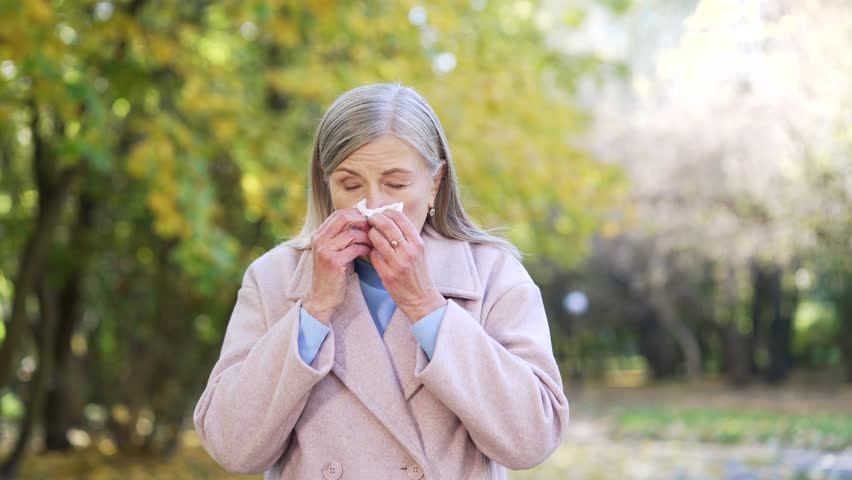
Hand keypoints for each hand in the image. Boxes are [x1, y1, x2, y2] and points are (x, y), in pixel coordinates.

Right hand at [303, 208, 372, 324]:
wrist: (323, 296)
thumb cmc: (333, 273)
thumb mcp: (334, 250)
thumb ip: (343, 236)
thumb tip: (363, 220)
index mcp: (319, 234)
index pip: (339, 213)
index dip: (356, 214)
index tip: (368, 220)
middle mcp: (319, 240)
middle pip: (343, 218)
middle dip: (361, 221)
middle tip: (373, 228)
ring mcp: (325, 251)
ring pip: (351, 234)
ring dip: (366, 237)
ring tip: (372, 243)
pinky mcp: (334, 262)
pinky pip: (354, 249)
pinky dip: (365, 248)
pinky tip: (369, 252)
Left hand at [366, 209, 446, 322]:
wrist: (421, 298)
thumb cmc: (418, 273)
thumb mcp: (419, 251)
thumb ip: (407, 236)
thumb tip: (391, 218)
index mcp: (418, 243)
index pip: (400, 218)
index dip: (387, 212)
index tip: (381, 212)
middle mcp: (409, 251)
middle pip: (387, 225)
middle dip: (375, 219)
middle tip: (370, 219)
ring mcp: (398, 263)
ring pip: (377, 238)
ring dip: (370, 234)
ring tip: (370, 234)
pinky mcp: (387, 274)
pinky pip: (373, 255)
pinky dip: (371, 251)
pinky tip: (373, 252)